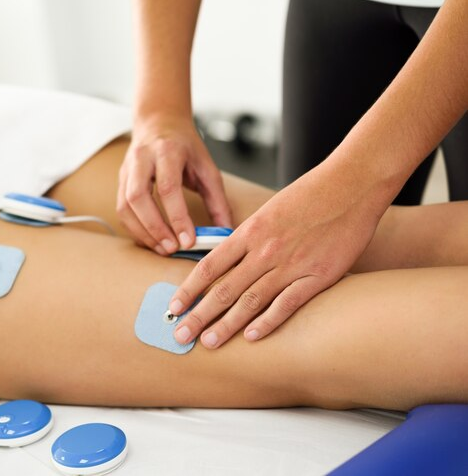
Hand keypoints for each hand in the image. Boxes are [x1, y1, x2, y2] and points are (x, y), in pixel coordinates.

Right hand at [117, 114, 232, 254]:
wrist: (159, 122)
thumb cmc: (185, 146)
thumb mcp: (207, 167)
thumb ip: (217, 200)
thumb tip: (225, 231)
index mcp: (167, 151)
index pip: (168, 187)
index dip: (177, 217)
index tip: (188, 240)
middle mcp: (142, 158)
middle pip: (138, 197)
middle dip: (154, 228)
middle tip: (172, 248)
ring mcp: (127, 169)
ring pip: (124, 205)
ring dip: (142, 232)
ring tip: (163, 248)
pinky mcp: (120, 180)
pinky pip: (121, 209)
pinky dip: (135, 228)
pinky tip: (151, 239)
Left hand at [169, 161, 386, 347]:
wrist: (352, 184)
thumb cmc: (309, 195)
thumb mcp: (268, 211)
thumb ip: (247, 239)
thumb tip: (225, 261)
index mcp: (249, 232)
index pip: (208, 267)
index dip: (188, 290)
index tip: (173, 308)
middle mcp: (264, 250)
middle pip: (223, 289)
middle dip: (198, 315)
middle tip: (180, 335)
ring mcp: (291, 264)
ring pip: (250, 301)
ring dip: (226, 325)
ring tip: (208, 342)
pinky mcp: (318, 276)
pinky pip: (287, 304)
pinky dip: (267, 322)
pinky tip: (251, 337)